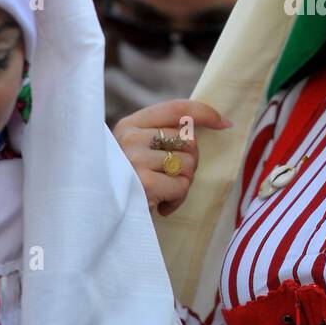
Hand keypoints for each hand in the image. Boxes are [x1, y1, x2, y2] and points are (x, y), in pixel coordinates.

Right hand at [113, 98, 232, 217]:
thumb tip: (220, 121)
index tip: (224, 123)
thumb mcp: (139, 151)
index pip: (177, 109)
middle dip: (189, 162)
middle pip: (189, 140)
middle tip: (170, 178)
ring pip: (189, 164)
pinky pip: (182, 186)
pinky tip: (160, 205)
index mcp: (129, 125)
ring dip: (182, 184)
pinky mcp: (144, 183)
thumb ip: (164, 134)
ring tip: (162, 192)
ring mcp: (135, 160)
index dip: (205, 114)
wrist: (100, 215)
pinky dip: (177, 200)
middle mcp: (130, 138)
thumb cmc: (129, 183)